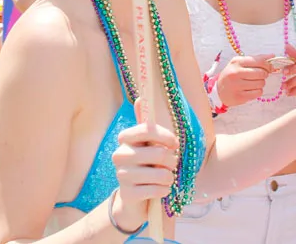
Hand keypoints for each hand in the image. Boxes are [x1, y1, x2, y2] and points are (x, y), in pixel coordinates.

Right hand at [110, 101, 178, 231]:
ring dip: (169, 178)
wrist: (134, 197)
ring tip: (166, 178)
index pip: (147, 129)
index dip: (166, 136)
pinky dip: (164, 191)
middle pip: (159, 153)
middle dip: (172, 161)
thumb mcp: (147, 144)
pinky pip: (157, 190)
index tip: (175, 143)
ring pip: (161, 174)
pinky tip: (160, 190)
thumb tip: (139, 98)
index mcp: (125, 138)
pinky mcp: (128, 194)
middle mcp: (119, 155)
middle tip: (171, 165)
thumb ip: (146, 125)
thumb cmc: (146, 165)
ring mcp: (122, 175)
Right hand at [216, 54, 273, 107]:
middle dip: (265, 74)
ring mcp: (237, 85)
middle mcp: (236, 73)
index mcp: (237, 62)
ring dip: (261, 83)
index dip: (268, 65)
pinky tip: (251, 89)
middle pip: (261, 73)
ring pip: (261, 83)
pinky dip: (258, 91)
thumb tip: (272, 55)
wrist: (219, 90)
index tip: (269, 67)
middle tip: (261, 75)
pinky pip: (258, 93)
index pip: (259, 61)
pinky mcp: (240, 96)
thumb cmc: (232, 74)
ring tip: (254, 82)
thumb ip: (256, 59)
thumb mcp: (240, 63)